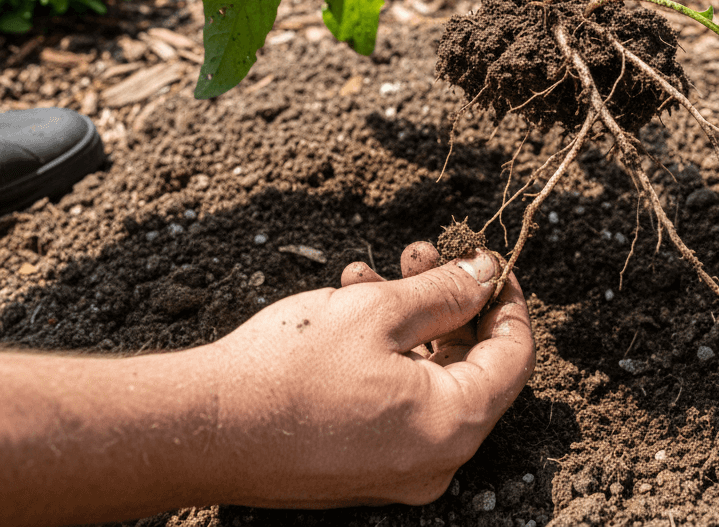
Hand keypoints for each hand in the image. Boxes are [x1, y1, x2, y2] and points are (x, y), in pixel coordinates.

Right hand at [207, 243, 534, 507]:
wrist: (202, 426)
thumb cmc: (290, 369)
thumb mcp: (380, 309)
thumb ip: (447, 291)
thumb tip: (487, 275)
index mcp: (452, 426)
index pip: (515, 357)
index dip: (507, 299)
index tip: (488, 259)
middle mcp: (433, 459)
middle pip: (470, 364)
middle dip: (449, 298)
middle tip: (422, 252)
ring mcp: (395, 467)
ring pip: (427, 374)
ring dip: (410, 315)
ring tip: (370, 271)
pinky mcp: (361, 462)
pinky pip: (395, 397)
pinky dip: (385, 349)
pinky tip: (349, 303)